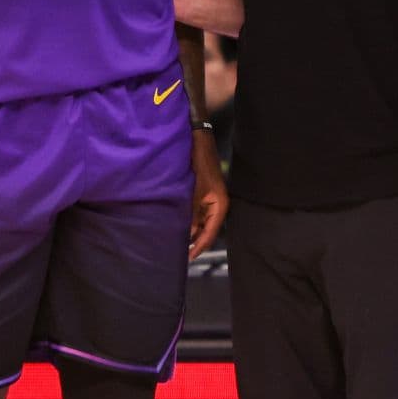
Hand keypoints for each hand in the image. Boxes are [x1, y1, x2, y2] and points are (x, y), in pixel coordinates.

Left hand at [188, 132, 227, 258]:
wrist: (198, 141)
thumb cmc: (199, 162)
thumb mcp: (193, 190)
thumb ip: (191, 212)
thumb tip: (187, 233)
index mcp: (220, 205)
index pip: (211, 232)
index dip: (200, 246)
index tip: (189, 257)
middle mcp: (217, 205)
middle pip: (207, 229)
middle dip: (195, 240)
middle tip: (180, 254)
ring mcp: (210, 199)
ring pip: (201, 221)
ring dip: (191, 230)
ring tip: (177, 243)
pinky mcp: (202, 194)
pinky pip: (197, 212)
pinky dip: (189, 220)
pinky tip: (178, 225)